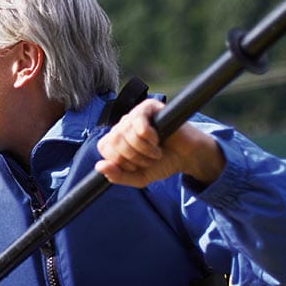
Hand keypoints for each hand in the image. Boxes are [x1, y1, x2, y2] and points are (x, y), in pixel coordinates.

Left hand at [95, 99, 224, 187]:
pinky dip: (149, 137)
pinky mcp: (149, 107)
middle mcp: (123, 124)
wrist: (187, 157)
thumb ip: (117, 176)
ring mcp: (135, 115)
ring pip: (127, 133)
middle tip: (148, 160)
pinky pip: (139, 122)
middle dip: (133, 157)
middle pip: (114, 140)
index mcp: (117, 139)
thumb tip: (99, 166)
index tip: (135, 166)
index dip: (119, 161)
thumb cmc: (162, 163)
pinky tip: (158, 139)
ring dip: (144, 150)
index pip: (104, 147)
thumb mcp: (138, 177)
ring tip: (156, 152)